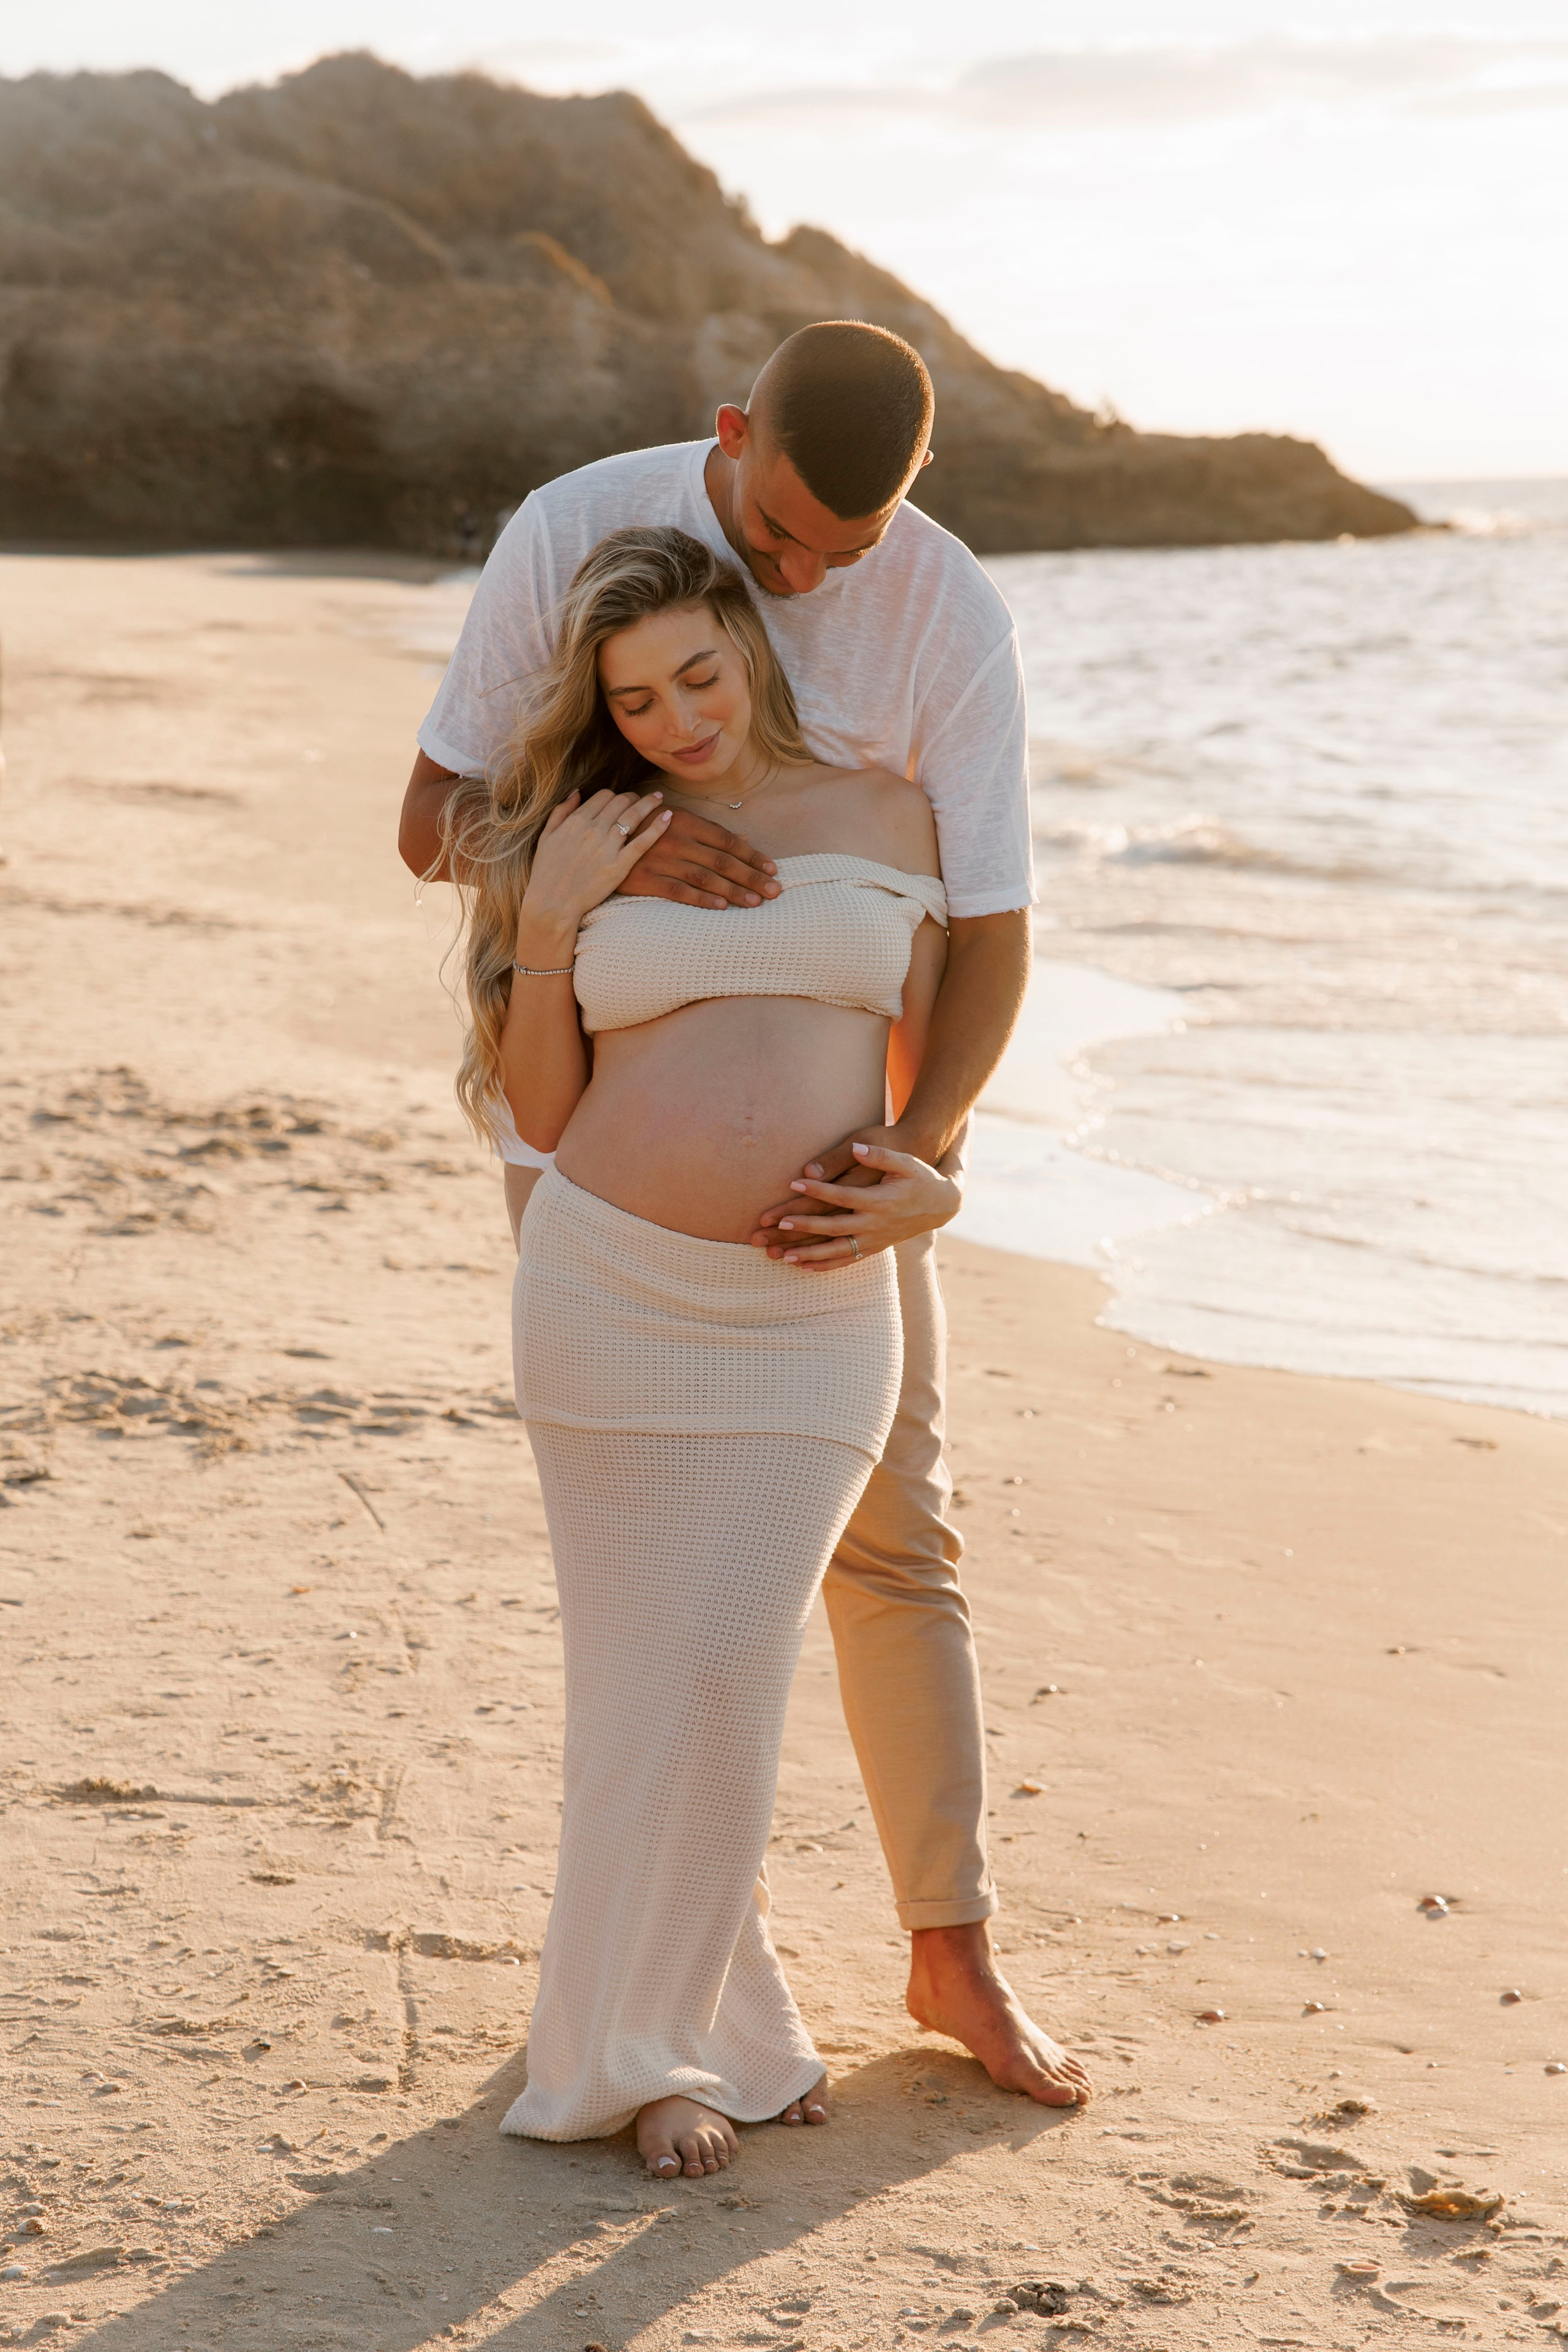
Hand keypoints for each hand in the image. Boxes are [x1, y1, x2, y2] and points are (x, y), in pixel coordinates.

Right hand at [516, 787, 669, 949]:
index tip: (622, 800)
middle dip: (634, 797)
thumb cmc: (546, 873)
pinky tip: (668, 816)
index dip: (615, 795)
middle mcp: (593, 829)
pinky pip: (643, 840)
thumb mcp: (546, 837)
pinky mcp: (620, 865)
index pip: (603, 796)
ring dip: (649, 803)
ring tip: (659, 798)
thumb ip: (560, 812)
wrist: (552, 904)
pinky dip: (658, 826)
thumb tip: (576, 792)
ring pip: (634, 815)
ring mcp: (608, 846)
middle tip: (644, 799)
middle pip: (621, 801)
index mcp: (576, 821)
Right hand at [615, 803, 780, 909]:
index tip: (773, 869)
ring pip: (705, 877)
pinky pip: (679, 891)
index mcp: (685, 821)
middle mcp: (676, 839)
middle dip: (751, 877)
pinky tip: (722, 908)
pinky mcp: (646, 879)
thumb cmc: (643, 826)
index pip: (727, 841)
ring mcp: (661, 859)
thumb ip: (709, 831)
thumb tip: (745, 841)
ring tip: (756, 902)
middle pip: (722, 861)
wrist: (597, 836)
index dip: (752, 856)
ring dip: (733, 891)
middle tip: (775, 891)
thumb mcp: (675, 820)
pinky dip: (701, 899)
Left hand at [748, 1136, 961, 1268]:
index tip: (795, 1181)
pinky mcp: (874, 1248)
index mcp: (881, 1200)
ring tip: (782, 1256)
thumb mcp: (906, 1162)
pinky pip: (847, 1261)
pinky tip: (803, 1267)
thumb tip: (857, 1148)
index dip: (819, 1189)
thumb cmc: (920, 1177)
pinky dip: (825, 1266)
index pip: (844, 1196)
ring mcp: (875, 1240)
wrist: (941, 1204)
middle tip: (778, 1224)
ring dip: (810, 1254)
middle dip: (805, 1227)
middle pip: (835, 1228)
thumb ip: (880, 1156)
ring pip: (838, 1251)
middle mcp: (876, 1224)